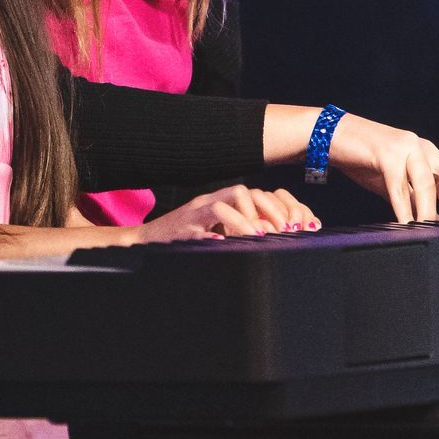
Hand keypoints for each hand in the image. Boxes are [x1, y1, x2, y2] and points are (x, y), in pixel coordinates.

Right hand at [142, 186, 321, 241]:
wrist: (146, 243)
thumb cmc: (184, 241)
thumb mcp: (215, 232)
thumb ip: (238, 231)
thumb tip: (271, 238)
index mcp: (221, 203)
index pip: (255, 194)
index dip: (276, 206)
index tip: (293, 226)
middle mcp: (208, 204)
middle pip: (243, 193)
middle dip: (266, 211)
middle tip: (282, 232)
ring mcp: (192, 215)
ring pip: (221, 206)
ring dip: (243, 221)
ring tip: (259, 237)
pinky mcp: (179, 231)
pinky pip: (197, 230)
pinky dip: (213, 237)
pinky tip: (225, 245)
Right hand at [325, 117, 438, 223]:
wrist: (330, 134)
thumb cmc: (362, 159)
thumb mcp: (393, 183)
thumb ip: (413, 199)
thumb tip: (430, 223)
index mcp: (428, 156)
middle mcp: (423, 149)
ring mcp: (406, 149)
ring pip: (426, 185)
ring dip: (432, 211)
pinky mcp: (386, 153)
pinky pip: (398, 187)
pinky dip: (404, 208)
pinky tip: (410, 223)